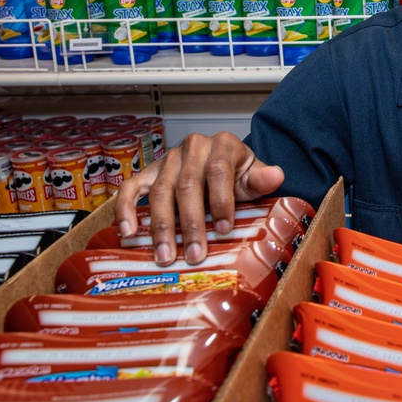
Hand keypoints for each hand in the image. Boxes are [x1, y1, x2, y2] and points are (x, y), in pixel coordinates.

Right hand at [114, 132, 284, 266]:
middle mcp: (192, 148)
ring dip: (162, 227)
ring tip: (166, 256)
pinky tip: (128, 232)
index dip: (221, 200)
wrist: (220, 163)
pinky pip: (131, 188)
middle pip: (187, 185)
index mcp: (222, 145)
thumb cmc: (237, 173)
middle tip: (194, 254)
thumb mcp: (253, 175)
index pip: (219, 171)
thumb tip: (276, 176)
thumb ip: (262, 179)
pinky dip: (126, 209)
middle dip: (191, 223)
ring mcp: (167, 159)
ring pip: (160, 191)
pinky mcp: (148, 172)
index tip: (224, 228)